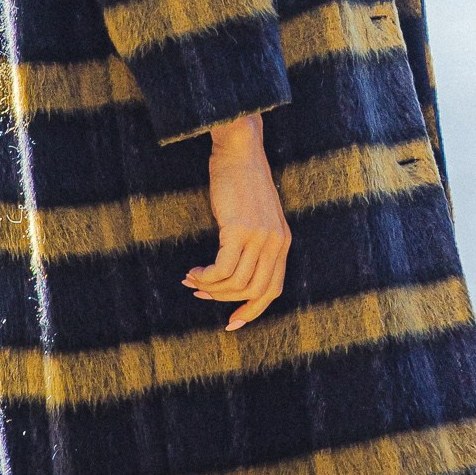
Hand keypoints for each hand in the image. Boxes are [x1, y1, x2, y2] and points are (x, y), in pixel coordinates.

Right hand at [184, 114, 289, 331]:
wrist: (239, 151)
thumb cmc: (242, 182)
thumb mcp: (257, 217)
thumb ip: (254, 244)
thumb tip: (234, 276)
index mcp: (283, 242)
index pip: (273, 290)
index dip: (253, 311)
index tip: (232, 323)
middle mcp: (276, 243)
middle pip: (254, 292)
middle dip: (224, 300)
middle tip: (200, 294)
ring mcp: (260, 237)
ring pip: (235, 283)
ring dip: (210, 287)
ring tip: (192, 279)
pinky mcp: (240, 230)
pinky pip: (222, 269)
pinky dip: (205, 276)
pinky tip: (193, 271)